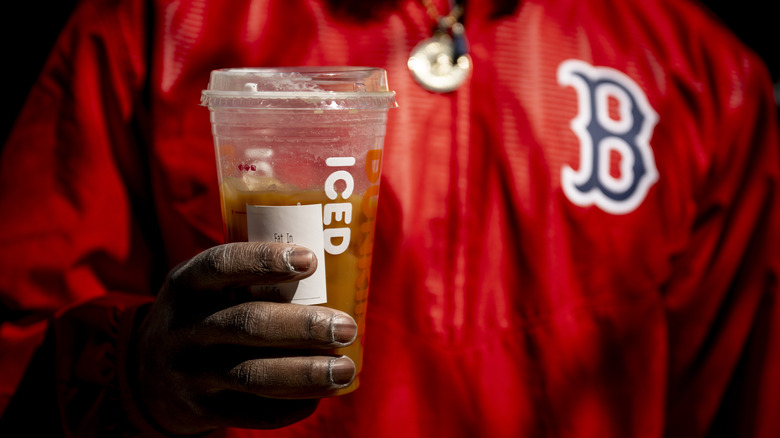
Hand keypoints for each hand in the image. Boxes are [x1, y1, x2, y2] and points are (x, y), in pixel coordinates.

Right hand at [133, 242, 356, 434]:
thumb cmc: (201, 317)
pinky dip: (290, 405)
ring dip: (307, 372)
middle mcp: (182, 328)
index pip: (221, 264)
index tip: (310, 260)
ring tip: (345, 369)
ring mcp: (189, 373)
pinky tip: (319, 395)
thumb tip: (334, 264)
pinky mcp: (201, 411)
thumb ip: (248, 277)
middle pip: (248, 323)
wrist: (145, 378)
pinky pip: (253, 412)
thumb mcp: (204, 289)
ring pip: (254, 374)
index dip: (264, 260)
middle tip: (346, 327)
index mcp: (185, 285)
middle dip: (304, 326)